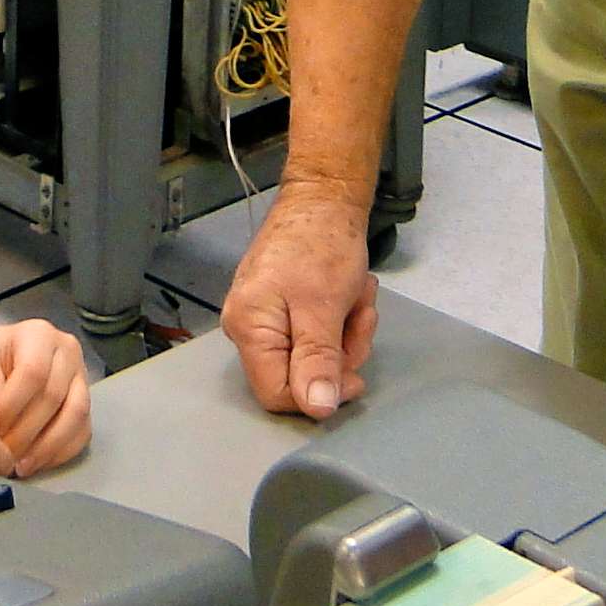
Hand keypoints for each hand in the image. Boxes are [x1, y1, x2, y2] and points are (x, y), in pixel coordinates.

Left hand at [0, 318, 89, 476]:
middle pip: (55, 397)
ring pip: (76, 416)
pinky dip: (60, 452)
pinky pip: (81, 432)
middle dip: (26, 433)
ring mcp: (79, 377)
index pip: (32, 373)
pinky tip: (37, 462)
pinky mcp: (81, 402)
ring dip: (47, 447)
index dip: (11, 406)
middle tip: (2, 455)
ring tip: (20, 466)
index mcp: (39, 334)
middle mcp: (67, 351)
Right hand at [222, 182, 376, 419]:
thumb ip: (317, 359)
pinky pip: (316, 333)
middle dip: (340, 350)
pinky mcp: (284, 305)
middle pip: (299, 375)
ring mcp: (266, 316)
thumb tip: (316, 410)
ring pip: (314, 355)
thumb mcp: (324, 306)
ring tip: (357, 295)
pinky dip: (341, 318)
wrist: (323, 195)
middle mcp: (247, 327)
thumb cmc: (321, 243)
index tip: (355, 374)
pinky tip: (350, 291)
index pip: (277, 394)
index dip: (319, 393)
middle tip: (358, 315)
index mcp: (248, 328)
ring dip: (347, 331)